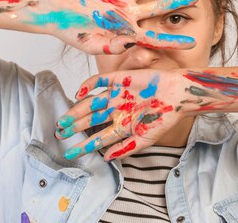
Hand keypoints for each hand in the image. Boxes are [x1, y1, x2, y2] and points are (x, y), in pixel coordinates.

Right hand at [27, 0, 198, 53]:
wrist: (51, 12)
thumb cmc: (69, 32)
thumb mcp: (90, 45)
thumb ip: (110, 46)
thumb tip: (129, 44)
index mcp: (125, 30)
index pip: (154, 37)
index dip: (172, 40)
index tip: (191, 42)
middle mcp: (126, 13)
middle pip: (158, 7)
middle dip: (177, 2)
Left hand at [54, 69, 189, 160]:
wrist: (178, 94)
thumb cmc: (165, 117)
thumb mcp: (147, 138)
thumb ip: (127, 148)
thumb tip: (107, 158)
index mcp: (122, 126)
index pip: (98, 138)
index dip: (84, 145)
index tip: (70, 153)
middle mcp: (115, 110)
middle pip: (90, 120)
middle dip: (75, 127)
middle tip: (59, 134)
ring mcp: (116, 95)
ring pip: (90, 103)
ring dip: (77, 110)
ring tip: (64, 119)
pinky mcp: (119, 79)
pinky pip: (99, 81)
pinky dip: (88, 85)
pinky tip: (79, 93)